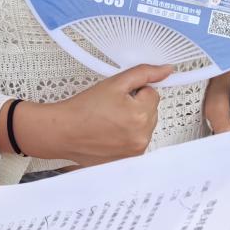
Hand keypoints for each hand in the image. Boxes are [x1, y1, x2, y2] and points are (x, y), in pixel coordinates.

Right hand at [15, 63, 171, 164]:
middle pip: (150, 111)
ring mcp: (135, 151)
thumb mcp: (114, 82)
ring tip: (108, 120)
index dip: (133, 91)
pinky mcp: (127, 159)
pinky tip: (109, 133)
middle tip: (111, 107)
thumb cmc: (83, 109)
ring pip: (144, 126)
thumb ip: (144, 73)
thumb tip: (166, 70)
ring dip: (132, 121)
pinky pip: (136, 140)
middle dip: (135, 106)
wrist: (63, 131)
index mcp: (141, 115)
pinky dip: (126, 135)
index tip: (117, 96)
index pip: (152, 94)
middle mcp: (142, 136)